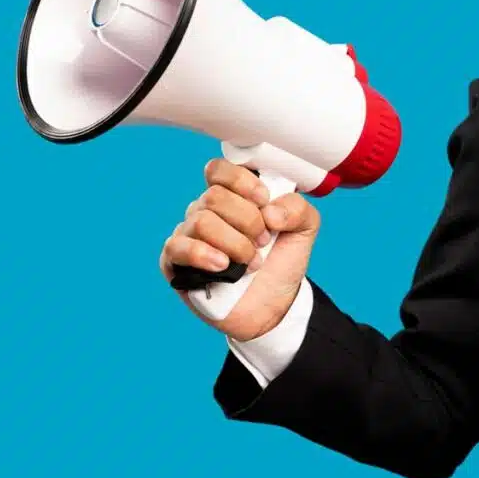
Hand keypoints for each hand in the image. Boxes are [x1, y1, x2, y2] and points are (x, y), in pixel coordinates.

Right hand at [159, 159, 320, 340]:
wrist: (274, 307)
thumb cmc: (281, 263)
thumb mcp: (304, 230)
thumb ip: (296, 208)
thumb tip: (269, 211)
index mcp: (231, 197)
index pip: (218, 170)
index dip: (241, 182)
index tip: (264, 201)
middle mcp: (205, 212)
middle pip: (214, 197)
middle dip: (247, 221)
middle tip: (263, 242)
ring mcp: (188, 235)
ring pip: (201, 222)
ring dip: (234, 244)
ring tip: (251, 262)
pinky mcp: (174, 262)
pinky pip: (177, 247)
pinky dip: (203, 255)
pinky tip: (223, 266)